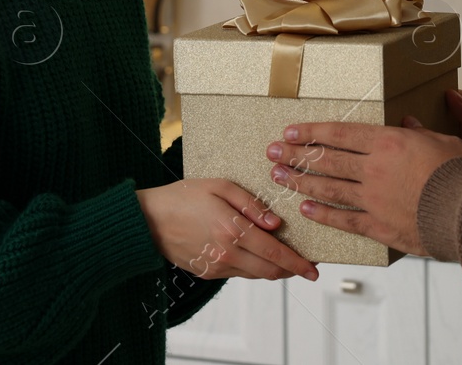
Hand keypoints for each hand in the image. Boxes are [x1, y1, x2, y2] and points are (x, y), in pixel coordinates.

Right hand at [137, 179, 318, 281]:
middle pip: (270, 270)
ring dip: (273, 270)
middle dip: (291, 271)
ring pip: (255, 275)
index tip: (314, 269)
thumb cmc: (183, 196)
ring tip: (284, 261)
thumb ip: (251, 204)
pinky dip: (252, 267)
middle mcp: (227, 254)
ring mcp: (217, 267)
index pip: (275, 253)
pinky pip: (238, 273)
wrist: (147, 220)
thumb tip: (276, 224)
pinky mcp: (208, 272)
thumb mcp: (220, 186)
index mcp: (233, 231)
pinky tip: (256, 256)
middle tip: (306, 267)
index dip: (298, 263)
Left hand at [265, 120, 461, 256]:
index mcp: (388, 142)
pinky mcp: (378, 225)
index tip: (290, 131)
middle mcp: (374, 168)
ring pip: (328, 188)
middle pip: (326, 159)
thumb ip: (419, 133)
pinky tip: (305, 209)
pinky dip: (322, 213)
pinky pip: (343, 219)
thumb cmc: (461, 174)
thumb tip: (407, 122)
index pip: (340, 133)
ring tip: (278, 178)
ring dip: (300, 182)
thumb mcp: (443, 142)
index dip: (312, 131)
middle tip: (272, 152)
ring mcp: (373, 198)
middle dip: (295, 155)